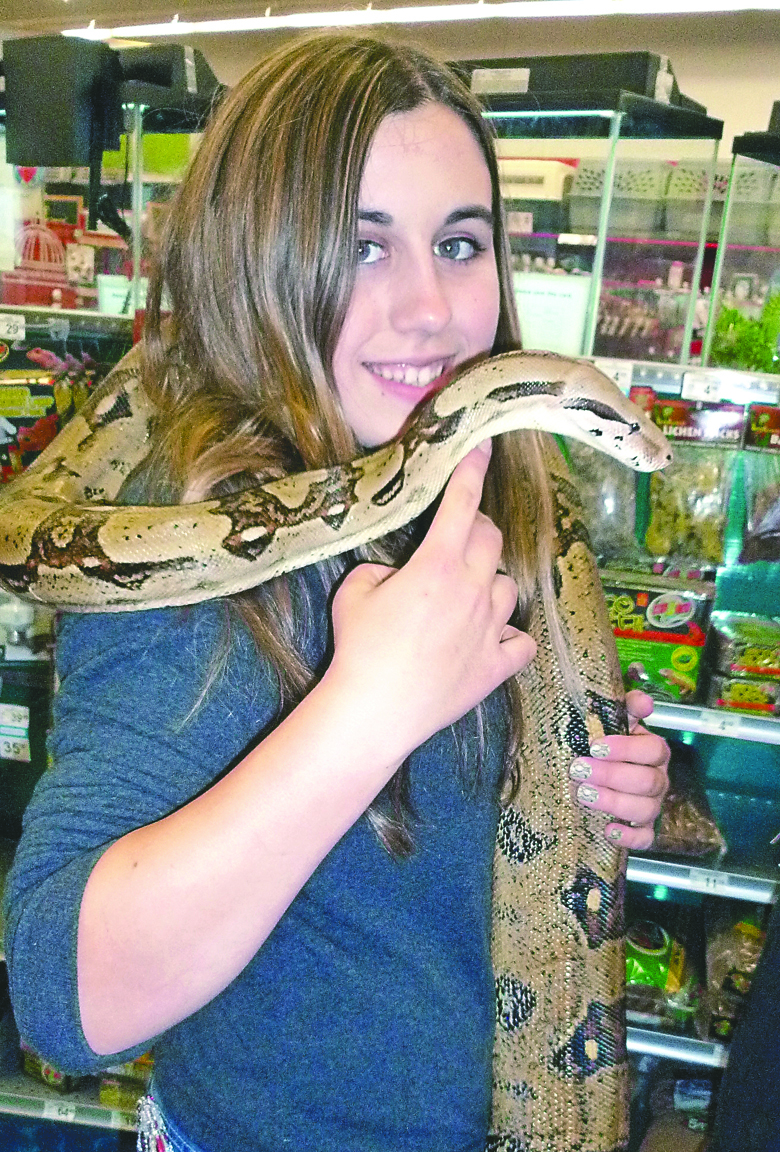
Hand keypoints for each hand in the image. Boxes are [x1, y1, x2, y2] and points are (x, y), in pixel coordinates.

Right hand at [327, 440, 536, 763]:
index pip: (462, 502)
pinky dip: (510, 636)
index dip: (472, 469)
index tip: (483, 446)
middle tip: (453, 537)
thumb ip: (380, 570)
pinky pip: (520, 642)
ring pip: (508, 586)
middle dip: (475, 528)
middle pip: (490, 538)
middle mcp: (473, 590)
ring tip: (467, 594)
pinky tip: (492, 638)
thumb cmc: (358, 650)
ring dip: (490, 580)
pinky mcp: (496, 666)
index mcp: (438, 565)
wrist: (374, 713)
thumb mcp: (353, 592)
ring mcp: (490, 630)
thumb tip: (399, 574)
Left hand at [569, 689, 669, 849]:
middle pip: (648, 781)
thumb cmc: (603, 744)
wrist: (594, 774)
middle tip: (579, 769)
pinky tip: (608, 829)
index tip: (595, 745)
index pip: (653, 749)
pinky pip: (645, 839)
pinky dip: (629, 837)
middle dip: (612, 775)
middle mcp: (658, 779)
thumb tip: (644, 701)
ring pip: (646, 809)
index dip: (626, 748)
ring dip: (614, 802)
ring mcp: (652, 806)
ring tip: (583, 795)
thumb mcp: (612, 722)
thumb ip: (626, 708)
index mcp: (653, 752)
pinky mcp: (643, 831)